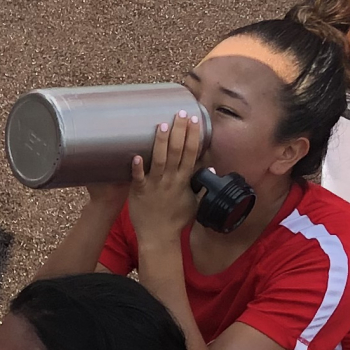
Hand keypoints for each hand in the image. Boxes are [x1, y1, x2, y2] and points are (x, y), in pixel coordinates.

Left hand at [126, 113, 203, 245]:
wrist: (159, 237)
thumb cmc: (176, 220)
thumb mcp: (195, 203)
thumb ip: (202, 186)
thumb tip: (212, 169)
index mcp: (184, 180)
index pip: (192, 154)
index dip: (194, 136)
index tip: (195, 119)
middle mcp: (171, 180)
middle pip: (178, 151)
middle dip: (180, 131)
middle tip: (180, 113)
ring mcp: (156, 185)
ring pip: (160, 160)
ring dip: (161, 142)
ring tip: (162, 124)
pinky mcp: (140, 192)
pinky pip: (139, 178)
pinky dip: (138, 167)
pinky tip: (136, 155)